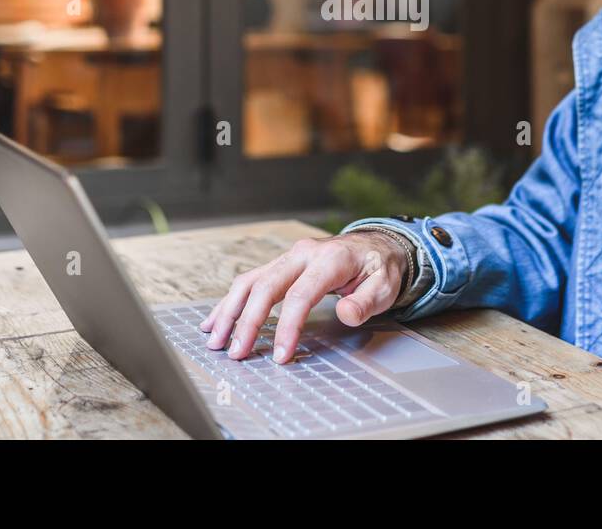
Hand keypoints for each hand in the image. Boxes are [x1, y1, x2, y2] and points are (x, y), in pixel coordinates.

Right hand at [199, 231, 408, 363]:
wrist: (376, 246)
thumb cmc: (380, 268)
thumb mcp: (385, 285)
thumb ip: (367, 302)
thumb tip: (346, 313)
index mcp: (329, 259)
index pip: (300, 295)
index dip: (287, 326)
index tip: (280, 354)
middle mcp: (303, 254)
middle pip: (266, 286)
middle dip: (247, 321)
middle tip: (236, 352)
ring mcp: (289, 257)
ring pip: (250, 281)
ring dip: (230, 311)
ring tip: (216, 339)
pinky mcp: (281, 265)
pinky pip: (251, 281)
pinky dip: (232, 301)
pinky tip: (216, 320)